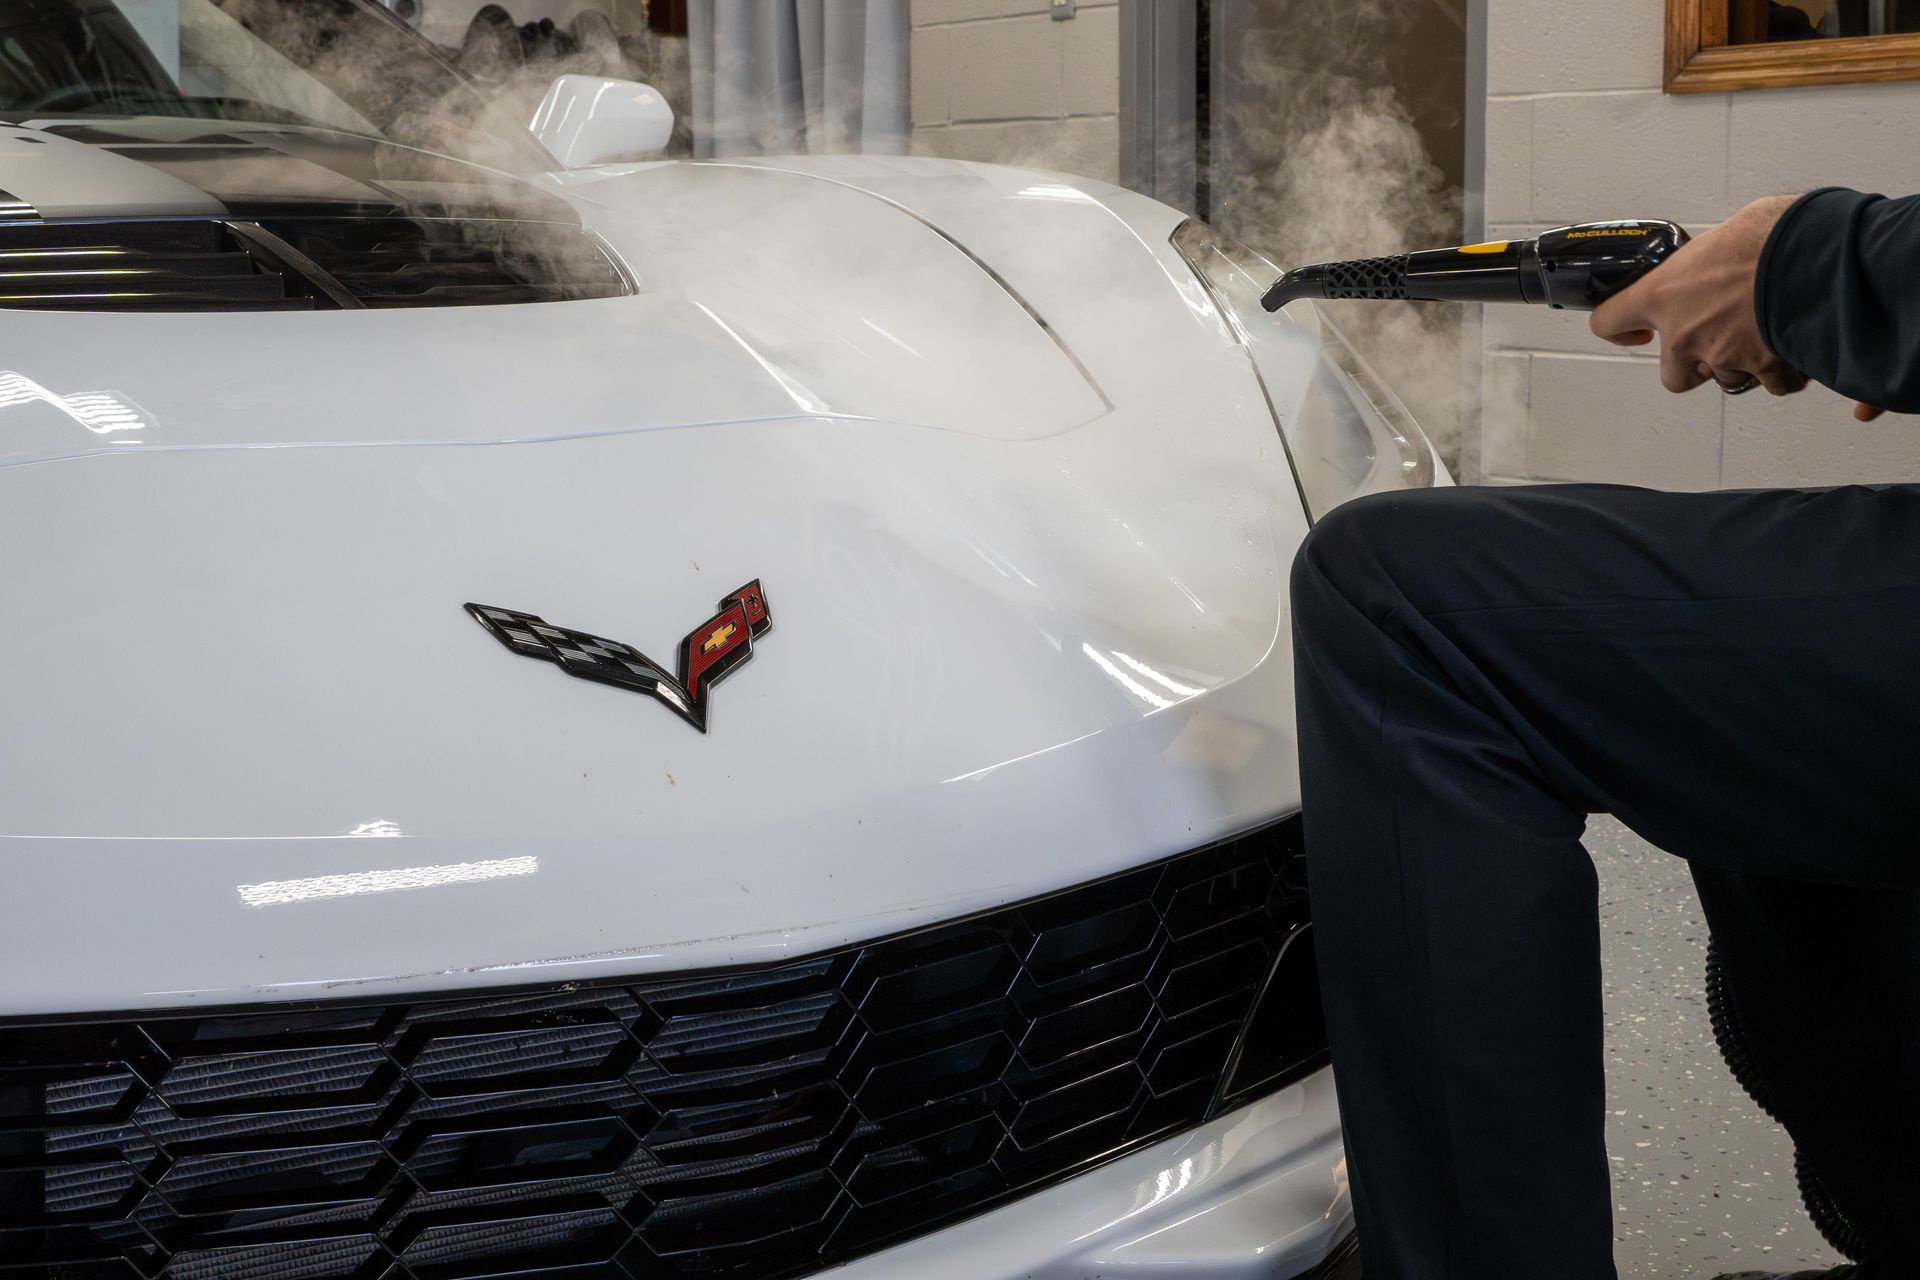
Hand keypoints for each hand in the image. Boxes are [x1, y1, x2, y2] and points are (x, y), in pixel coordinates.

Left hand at [1592, 195, 1807, 396]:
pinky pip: (1772, 383)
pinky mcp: (1763, 368)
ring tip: (1767, 329)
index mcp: (1662, 295)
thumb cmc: (1772, 234)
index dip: (1618, 329)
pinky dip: (1783, 371)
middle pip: (1674, 376)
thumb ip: (1709, 259)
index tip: (1633, 331)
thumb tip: (1724, 257)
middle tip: (1718, 338)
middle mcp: (1685, 334)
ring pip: (1726, 377)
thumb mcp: (1725, 232)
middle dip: (1695, 364)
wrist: (1818, 255)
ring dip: (1743, 361)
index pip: (1609, 322)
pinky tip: (1794, 346)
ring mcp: (1723, 356)